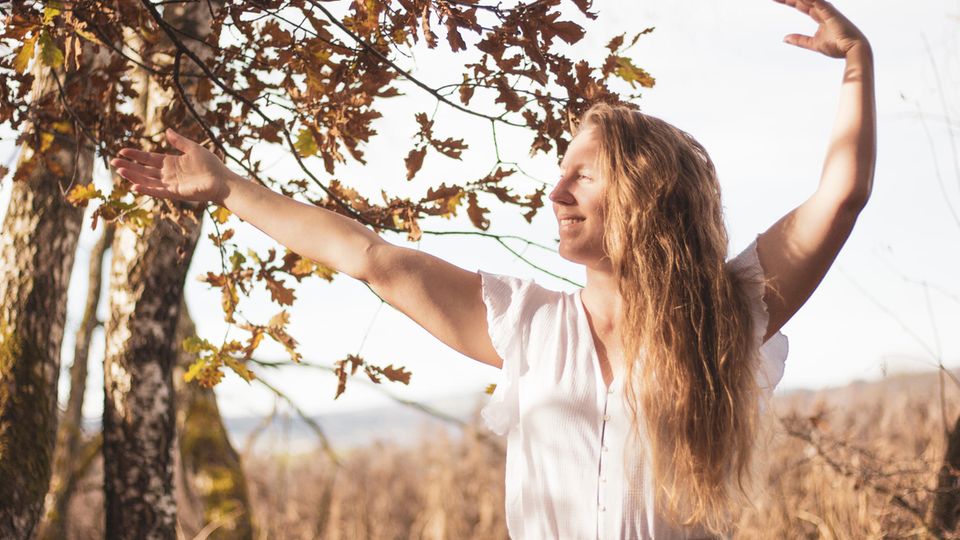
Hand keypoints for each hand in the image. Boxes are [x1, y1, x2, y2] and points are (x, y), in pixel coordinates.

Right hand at [111, 128, 231, 204]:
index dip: (135, 155)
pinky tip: (134, 186)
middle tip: (113, 162)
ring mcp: (170, 184)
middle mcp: (168, 174)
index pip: (148, 159)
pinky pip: (157, 192)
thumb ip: (179, 141)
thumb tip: (167, 130)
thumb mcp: (193, 149)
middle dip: (128, 166)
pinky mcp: (175, 193)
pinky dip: (146, 189)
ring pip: (147, 181)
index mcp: (171, 163)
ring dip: (133, 177)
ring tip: (119, 171)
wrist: (222, 180)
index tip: (121, 151)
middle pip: (144, 170)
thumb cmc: (211, 165)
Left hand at [774, 0, 868, 58]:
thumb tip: (785, 38)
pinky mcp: (831, 13)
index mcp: (819, 15)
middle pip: (802, 0)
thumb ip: (800, 40)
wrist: (854, 51)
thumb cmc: (837, 46)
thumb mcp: (813, 43)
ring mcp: (827, 10)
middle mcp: (823, 10)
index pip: (801, 5)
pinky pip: (818, 2)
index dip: (789, 1)